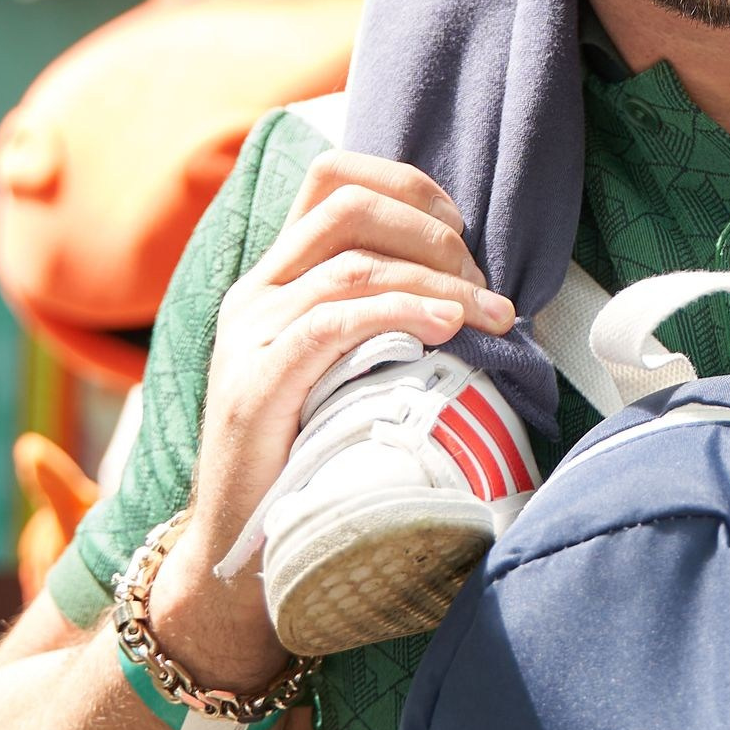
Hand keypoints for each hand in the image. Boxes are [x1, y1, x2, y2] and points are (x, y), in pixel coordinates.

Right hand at [152, 150, 513, 693]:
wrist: (241, 552)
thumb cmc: (311, 458)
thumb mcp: (345, 369)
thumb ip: (382, 317)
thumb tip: (476, 286)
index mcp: (275, 277)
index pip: (332, 178)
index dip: (406, 184)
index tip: (461, 226)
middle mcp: (256, 293)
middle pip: (347, 205)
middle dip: (431, 232)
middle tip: (482, 287)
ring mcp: (249, 335)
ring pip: (353, 263)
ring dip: (438, 280)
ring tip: (488, 315)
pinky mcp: (256, 384)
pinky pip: (336, 321)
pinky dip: (402, 312)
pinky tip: (448, 328)